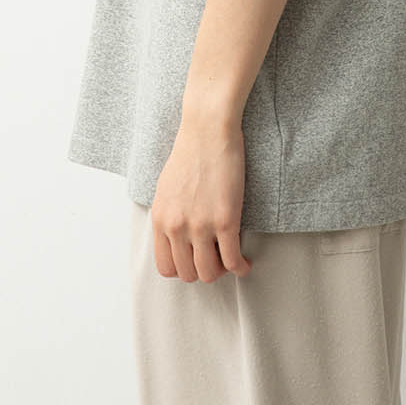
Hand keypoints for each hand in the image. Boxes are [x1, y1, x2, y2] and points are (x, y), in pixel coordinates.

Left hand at [150, 110, 253, 282]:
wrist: (208, 130)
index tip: (197, 261)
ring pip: (209, 273)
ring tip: (231, 259)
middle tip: (217, 259)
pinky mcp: (225, 220)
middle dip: (204, 271)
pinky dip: (241, 268)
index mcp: (160, 219)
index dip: (184, 269)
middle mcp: (176, 227)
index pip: (166, 267)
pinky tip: (246, 263)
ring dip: (222, 271)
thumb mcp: (165, 188)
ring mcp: (200, 226)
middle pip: (187, 274)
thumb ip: (168, 215)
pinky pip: (232, 260)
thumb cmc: (190, 152)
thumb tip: (176, 235)